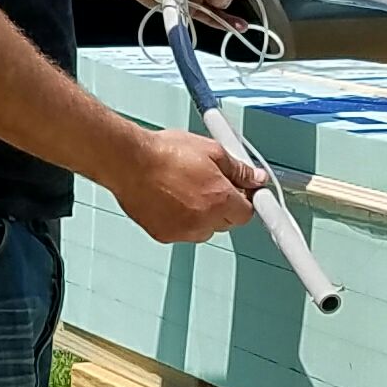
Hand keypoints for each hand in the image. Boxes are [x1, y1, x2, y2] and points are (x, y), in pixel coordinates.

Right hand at [114, 126, 260, 246]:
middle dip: (223, 205)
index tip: (240, 192)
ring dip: (202, 215)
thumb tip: (255, 178)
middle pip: (227, 222)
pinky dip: (180, 220)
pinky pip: (182, 232)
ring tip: (185, 189)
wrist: (130, 162)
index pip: (247, 213)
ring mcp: (183, 231)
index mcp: (220, 199)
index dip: (244, 200)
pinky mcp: (164, 235)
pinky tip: (170, 199)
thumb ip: (238, 170)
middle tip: (209, 183)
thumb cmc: (164, 153)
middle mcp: (204, 220)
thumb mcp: (211, 151)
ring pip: (204, 229)